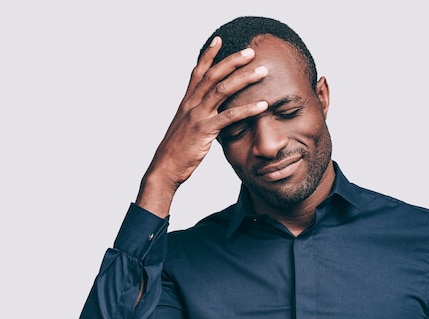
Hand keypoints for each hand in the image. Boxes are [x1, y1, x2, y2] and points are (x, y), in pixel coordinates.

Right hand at [136, 36, 267, 216]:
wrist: (165, 168)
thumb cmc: (177, 151)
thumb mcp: (186, 128)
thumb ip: (198, 116)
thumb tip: (212, 111)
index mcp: (186, 102)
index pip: (197, 72)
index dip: (208, 55)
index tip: (219, 39)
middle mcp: (190, 104)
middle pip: (213, 75)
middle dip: (232, 61)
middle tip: (251, 51)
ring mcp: (197, 116)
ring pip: (222, 90)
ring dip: (244, 79)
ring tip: (262, 71)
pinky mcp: (204, 131)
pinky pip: (229, 117)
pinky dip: (248, 109)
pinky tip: (263, 105)